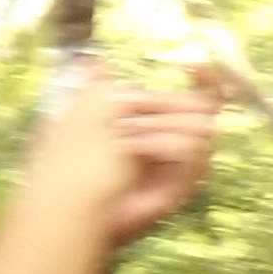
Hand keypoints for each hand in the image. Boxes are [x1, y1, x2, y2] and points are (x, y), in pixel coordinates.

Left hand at [29, 74, 219, 248]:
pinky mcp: (182, 188)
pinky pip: (191, 150)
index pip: (205, 97)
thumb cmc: (72, 168)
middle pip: (201, 108)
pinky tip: (130, 149)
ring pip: (199, 127)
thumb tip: (94, 61)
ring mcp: (183, 170)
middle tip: (121, 119)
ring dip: (154, 127)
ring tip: (121, 140)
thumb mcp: (81, 121)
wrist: (65, 212)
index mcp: (163, 128)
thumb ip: (94, 90)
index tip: (191, 64)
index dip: (207, 78)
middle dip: (160, 106)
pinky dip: (159, 143)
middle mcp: (179, 147)